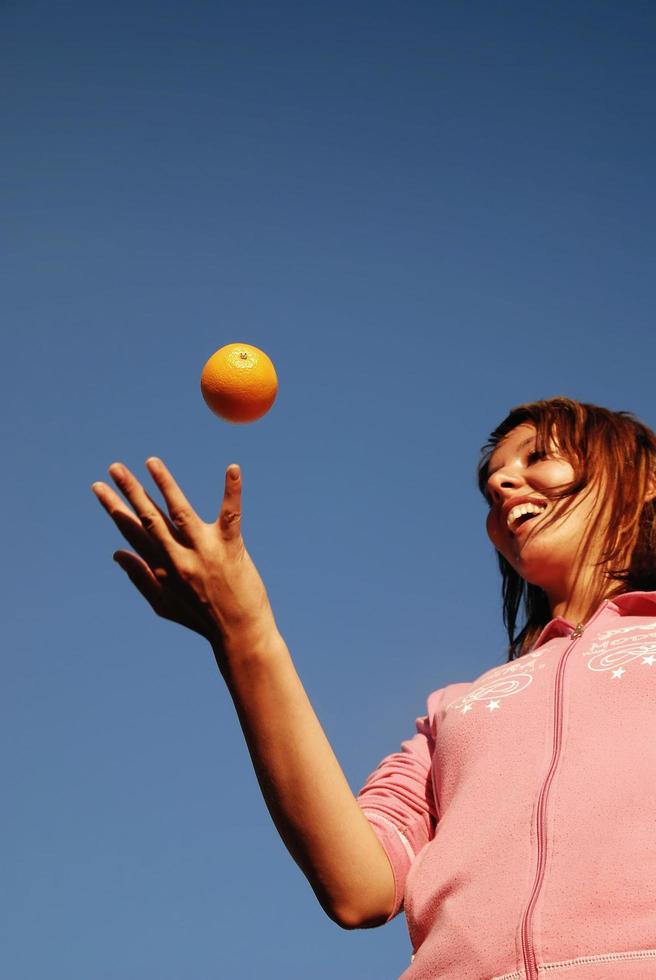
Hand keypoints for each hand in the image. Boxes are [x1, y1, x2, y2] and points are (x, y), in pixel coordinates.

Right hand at [91, 458, 277, 660]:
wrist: (239, 635)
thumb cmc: (201, 619)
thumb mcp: (163, 604)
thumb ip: (140, 577)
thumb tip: (116, 553)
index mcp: (161, 568)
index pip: (133, 533)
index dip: (115, 509)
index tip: (98, 488)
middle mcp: (178, 557)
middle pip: (150, 519)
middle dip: (130, 491)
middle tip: (114, 467)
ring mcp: (204, 551)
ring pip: (180, 512)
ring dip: (165, 484)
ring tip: (152, 462)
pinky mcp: (231, 547)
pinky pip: (231, 514)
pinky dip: (232, 491)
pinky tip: (233, 468)